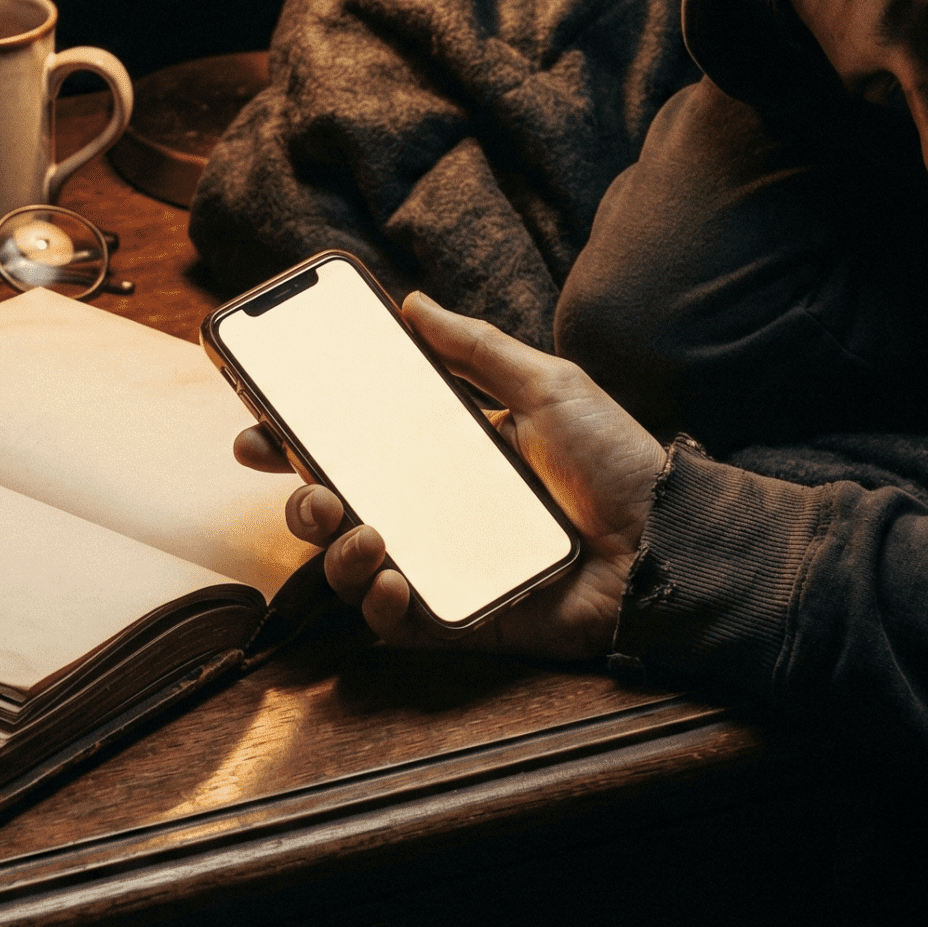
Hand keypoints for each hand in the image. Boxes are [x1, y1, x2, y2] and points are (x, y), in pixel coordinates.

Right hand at [232, 291, 665, 658]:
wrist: (669, 542)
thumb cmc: (618, 464)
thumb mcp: (549, 386)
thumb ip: (478, 349)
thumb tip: (413, 303)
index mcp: (445, 455)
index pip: (352, 447)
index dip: (294, 441)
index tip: (257, 428)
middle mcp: (434, 512)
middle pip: (335, 511)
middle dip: (300, 501)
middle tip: (307, 487)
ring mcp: (443, 566)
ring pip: (353, 569)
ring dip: (336, 551)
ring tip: (361, 530)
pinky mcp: (462, 616)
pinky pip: (398, 623)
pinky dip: (380, 604)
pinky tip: (392, 578)